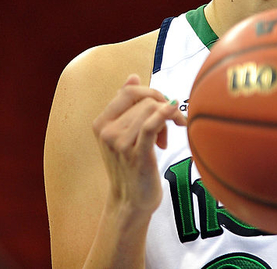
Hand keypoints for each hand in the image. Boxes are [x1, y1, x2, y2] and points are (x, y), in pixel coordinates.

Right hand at [92, 74, 187, 215]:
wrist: (131, 201)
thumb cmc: (131, 165)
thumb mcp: (124, 134)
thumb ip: (126, 105)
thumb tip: (132, 76)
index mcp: (101, 123)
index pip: (129, 91)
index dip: (151, 92)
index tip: (163, 105)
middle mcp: (107, 131)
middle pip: (144, 100)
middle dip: (162, 106)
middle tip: (173, 124)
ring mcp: (120, 144)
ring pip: (151, 110)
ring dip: (167, 119)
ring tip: (166, 138)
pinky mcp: (136, 155)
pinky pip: (151, 124)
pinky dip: (165, 114)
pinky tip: (175, 113)